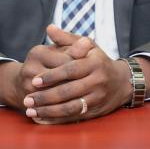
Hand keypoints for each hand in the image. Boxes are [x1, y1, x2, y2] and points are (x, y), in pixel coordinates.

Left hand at [22, 26, 149, 124]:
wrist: (122, 82)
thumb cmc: (99, 62)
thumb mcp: (88, 46)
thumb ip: (67, 38)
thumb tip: (49, 28)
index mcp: (95, 63)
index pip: (70, 70)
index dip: (52, 76)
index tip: (34, 80)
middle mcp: (98, 81)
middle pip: (68, 91)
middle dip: (45, 97)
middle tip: (27, 99)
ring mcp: (97, 98)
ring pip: (70, 108)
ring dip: (48, 111)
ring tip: (31, 111)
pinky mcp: (95, 112)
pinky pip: (74, 118)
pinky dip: (57, 120)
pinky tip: (42, 119)